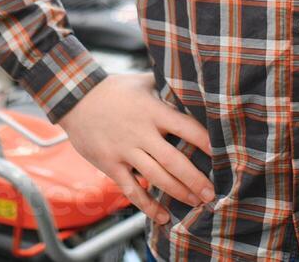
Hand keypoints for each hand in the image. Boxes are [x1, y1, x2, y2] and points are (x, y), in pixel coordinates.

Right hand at [59, 72, 214, 224]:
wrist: (75, 98)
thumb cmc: (113, 88)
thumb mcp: (141, 81)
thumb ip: (165, 86)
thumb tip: (191, 82)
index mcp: (153, 111)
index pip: (186, 127)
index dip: (206, 142)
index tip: (224, 154)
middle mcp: (141, 133)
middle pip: (174, 160)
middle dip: (196, 179)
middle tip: (212, 193)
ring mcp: (125, 151)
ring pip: (156, 177)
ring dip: (179, 193)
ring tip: (197, 203)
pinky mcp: (111, 165)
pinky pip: (132, 189)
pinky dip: (147, 206)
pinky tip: (163, 216)